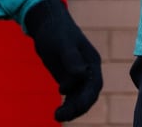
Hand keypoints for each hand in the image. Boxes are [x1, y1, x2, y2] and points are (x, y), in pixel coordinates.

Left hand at [24, 0, 102, 121]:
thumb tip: (82, 74)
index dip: (86, 98)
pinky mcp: (68, 79)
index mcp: (92, 62)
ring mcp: (79, 76)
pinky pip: (71, 96)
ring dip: (71, 109)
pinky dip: (66, 105)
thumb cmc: (56, 31)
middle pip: (88, 95)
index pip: (94, 85)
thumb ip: (72, 59)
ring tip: (57, 116)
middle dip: (78, 107)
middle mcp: (89, 71)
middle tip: (61, 116)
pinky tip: (57, 113)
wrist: (47, 25)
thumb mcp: (63, 44)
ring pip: (79, 98)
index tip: (73, 106)